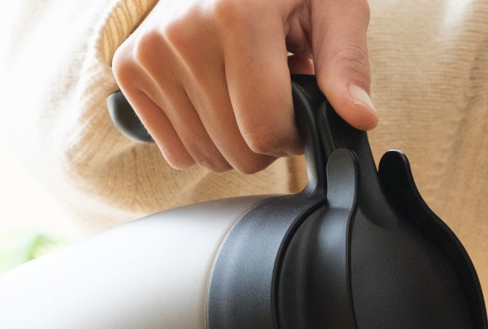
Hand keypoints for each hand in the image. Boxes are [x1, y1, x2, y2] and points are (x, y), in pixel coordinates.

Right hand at [112, 0, 377, 173]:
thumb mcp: (333, 5)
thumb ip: (346, 61)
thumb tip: (358, 116)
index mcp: (237, 15)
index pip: (265, 128)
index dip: (294, 136)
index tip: (301, 109)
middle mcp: (184, 33)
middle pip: (235, 149)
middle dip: (267, 141)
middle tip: (276, 100)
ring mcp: (151, 52)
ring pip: (205, 155)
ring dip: (235, 142)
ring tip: (245, 93)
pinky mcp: (130, 67)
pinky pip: (174, 149)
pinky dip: (201, 138)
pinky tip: (216, 98)